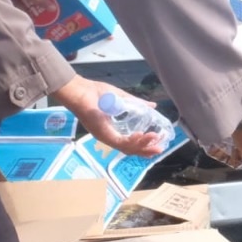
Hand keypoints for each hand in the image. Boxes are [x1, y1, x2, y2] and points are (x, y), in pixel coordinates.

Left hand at [51, 75, 165, 156]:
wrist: (81, 91)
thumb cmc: (96, 93)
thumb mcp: (122, 98)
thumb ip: (138, 104)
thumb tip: (153, 106)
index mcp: (112, 129)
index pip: (130, 143)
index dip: (144, 145)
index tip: (157, 143)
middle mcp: (108, 136)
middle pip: (130, 149)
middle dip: (146, 150)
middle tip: (160, 148)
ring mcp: (106, 137)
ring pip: (127, 148)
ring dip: (143, 145)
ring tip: (155, 140)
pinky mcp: (103, 134)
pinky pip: (120, 142)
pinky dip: (132, 141)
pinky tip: (141, 135)